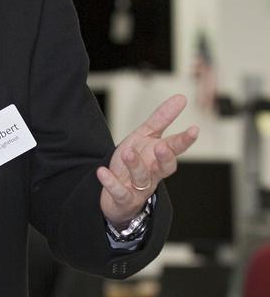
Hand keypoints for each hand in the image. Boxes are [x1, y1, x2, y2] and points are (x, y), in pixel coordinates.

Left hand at [97, 93, 198, 228]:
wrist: (117, 194)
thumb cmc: (134, 162)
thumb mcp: (145, 137)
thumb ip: (162, 118)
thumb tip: (181, 98)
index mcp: (159, 157)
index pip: (176, 148)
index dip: (185, 140)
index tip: (194, 129)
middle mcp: (153, 173)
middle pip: (165, 167)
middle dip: (165, 157)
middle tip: (162, 147)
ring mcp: (139, 188)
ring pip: (141, 178)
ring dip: (135, 165)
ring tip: (127, 152)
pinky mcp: (123, 198)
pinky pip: (119, 192)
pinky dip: (111, 183)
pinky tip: (102, 172)